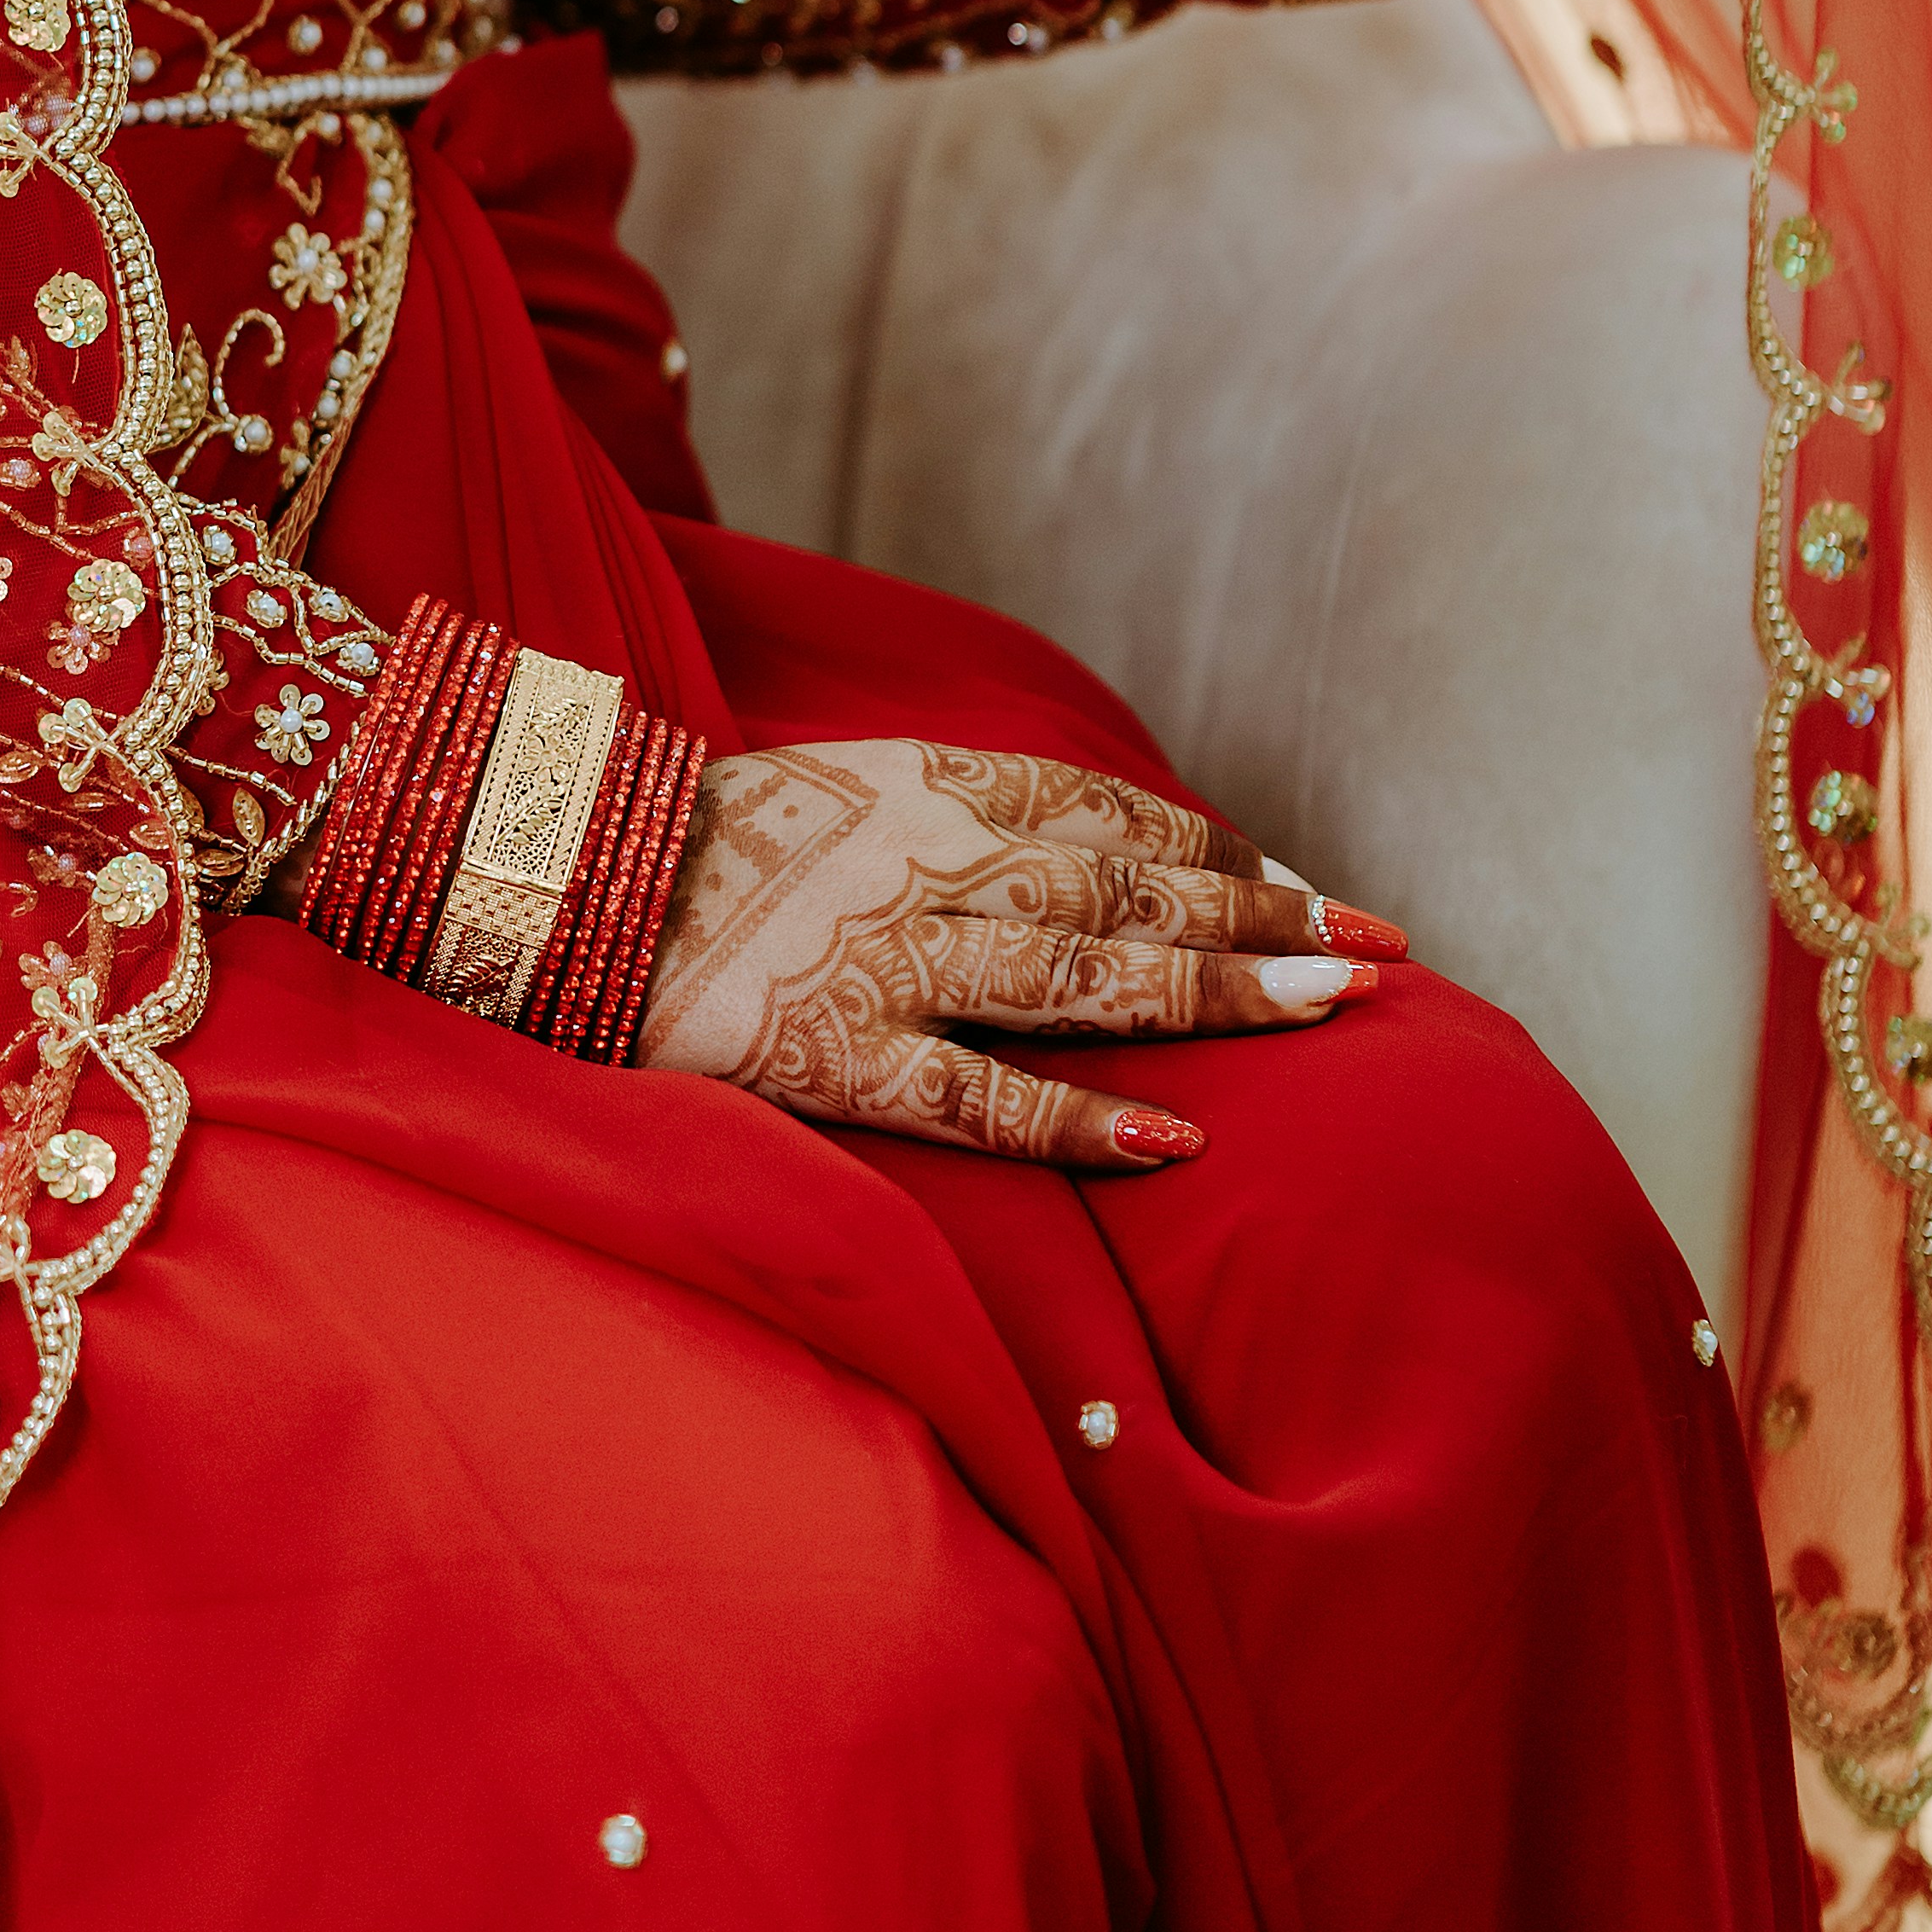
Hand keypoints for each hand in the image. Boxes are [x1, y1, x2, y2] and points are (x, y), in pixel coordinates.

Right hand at [636, 740, 1397, 1171]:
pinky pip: (978, 1093)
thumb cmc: (693, 846)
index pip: (1110, 817)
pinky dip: (1084, 1115)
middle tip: (1385, 947)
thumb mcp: (834, 791)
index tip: (1312, 888)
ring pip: (1084, 977)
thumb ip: (948, 819)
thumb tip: (1077, 853)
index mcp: (922, 791)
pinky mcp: (832, 1057)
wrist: (546, 877)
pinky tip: (1179, 1139)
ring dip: (1221, 993)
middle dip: (1267, 921)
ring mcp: (882, 964)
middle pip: (1129, 894)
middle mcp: (923, 868)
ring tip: (1336, 1010)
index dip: (1222, 854)